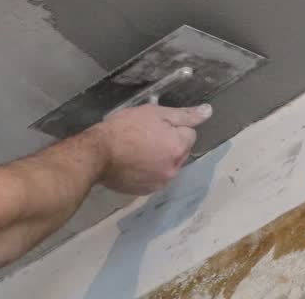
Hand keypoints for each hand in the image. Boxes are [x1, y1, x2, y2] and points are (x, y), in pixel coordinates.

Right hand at [90, 103, 212, 193]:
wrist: (96, 154)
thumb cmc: (124, 129)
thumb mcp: (154, 113)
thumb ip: (184, 115)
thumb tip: (208, 112)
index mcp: (179, 148)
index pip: (189, 133)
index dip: (172, 127)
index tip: (154, 125)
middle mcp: (174, 169)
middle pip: (180, 151)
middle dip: (169, 143)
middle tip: (145, 136)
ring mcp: (159, 183)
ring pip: (168, 165)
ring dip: (159, 158)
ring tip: (137, 150)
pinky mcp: (145, 191)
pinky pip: (154, 177)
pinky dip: (148, 171)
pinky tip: (132, 163)